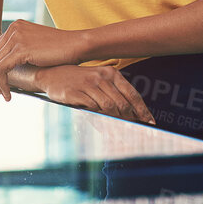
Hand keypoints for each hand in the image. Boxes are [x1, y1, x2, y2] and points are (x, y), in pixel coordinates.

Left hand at [0, 20, 89, 99]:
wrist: (77, 45)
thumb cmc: (61, 49)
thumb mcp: (36, 45)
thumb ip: (22, 49)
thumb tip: (10, 65)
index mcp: (16, 26)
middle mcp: (13, 29)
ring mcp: (16, 38)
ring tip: (2, 96)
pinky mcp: (20, 49)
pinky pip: (1, 70)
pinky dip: (2, 84)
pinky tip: (8, 94)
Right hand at [35, 64, 157, 124]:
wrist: (52, 73)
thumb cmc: (79, 79)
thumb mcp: (99, 80)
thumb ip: (114, 93)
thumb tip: (132, 113)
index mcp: (111, 73)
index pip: (132, 94)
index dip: (142, 110)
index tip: (150, 122)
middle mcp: (102, 77)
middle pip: (122, 103)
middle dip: (131, 120)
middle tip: (136, 130)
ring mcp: (88, 84)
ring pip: (109, 107)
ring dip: (117, 121)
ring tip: (121, 130)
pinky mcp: (76, 93)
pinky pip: (93, 109)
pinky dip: (101, 119)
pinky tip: (105, 126)